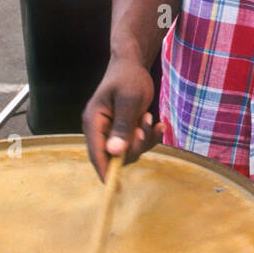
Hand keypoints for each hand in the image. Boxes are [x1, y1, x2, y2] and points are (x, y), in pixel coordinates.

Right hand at [83, 58, 162, 180]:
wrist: (133, 64)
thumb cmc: (129, 78)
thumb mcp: (130, 100)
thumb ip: (123, 126)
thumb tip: (115, 153)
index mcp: (94, 121)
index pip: (96, 153)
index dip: (106, 171)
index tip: (115, 188)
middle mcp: (99, 129)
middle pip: (115, 155)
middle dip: (134, 146)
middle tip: (145, 126)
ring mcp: (111, 130)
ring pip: (128, 150)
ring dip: (143, 139)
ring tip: (148, 117)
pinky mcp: (123, 129)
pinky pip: (136, 142)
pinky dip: (148, 136)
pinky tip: (159, 124)